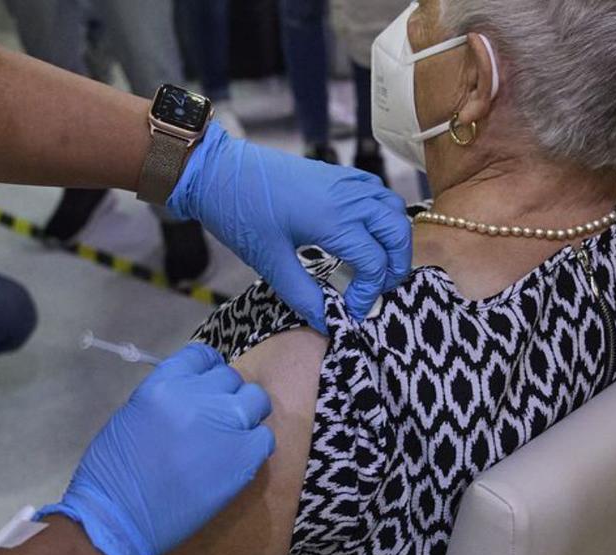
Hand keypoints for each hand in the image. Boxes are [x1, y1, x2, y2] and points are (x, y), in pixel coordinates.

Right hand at [38, 344, 273, 554]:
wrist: (118, 517)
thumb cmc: (112, 471)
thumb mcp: (132, 415)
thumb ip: (165, 398)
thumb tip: (190, 397)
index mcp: (164, 384)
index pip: (201, 355)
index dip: (206, 370)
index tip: (206, 385)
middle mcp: (198, 397)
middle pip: (230, 378)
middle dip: (223, 395)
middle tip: (212, 420)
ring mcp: (224, 426)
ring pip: (255, 401)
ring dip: (244, 414)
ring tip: (228, 438)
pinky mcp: (243, 458)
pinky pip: (264, 438)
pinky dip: (253, 445)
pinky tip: (234, 460)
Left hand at [169, 123, 411, 332]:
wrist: (218, 171)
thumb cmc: (239, 213)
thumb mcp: (269, 261)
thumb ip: (302, 294)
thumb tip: (325, 321)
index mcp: (334, 220)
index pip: (374, 262)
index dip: (368, 292)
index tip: (352, 310)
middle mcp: (349, 197)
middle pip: (397, 234)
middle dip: (395, 266)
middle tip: (377, 290)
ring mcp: (345, 182)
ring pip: (393, 209)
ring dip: (394, 239)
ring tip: (377, 265)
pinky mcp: (337, 174)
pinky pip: (376, 192)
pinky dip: (383, 214)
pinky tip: (366, 232)